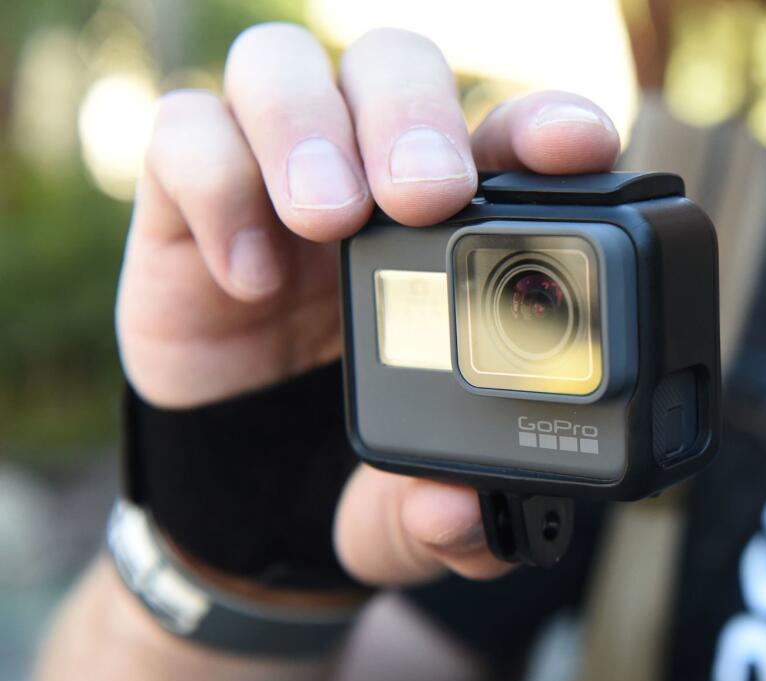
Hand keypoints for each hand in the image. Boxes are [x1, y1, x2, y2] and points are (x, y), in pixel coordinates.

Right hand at [116, 23, 619, 583]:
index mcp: (462, 228)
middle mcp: (373, 179)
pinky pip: (186, 132)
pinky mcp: (187, 203)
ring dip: (310, 125)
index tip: (576, 146)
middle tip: (428, 196)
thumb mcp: (412, 512)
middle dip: (417, 115)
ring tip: (328, 221)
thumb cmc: (353, 466)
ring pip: (284, 64)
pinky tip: (248, 274)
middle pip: (400, 66)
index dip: (547, 122)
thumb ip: (452, 527)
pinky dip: (215, 181)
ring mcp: (278, 179)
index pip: (513, 134)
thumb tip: (462, 512)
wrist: (247, 496)